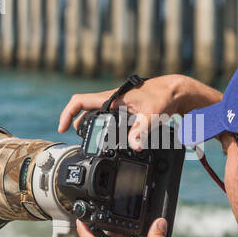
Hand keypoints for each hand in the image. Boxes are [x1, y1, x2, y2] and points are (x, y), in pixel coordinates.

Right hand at [57, 75, 220, 149]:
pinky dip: (104, 127)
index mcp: (111, 98)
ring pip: (96, 115)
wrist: (175, 91)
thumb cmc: (163, 98)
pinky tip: (109, 139)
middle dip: (79, 126)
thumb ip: (141, 130)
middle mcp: (111, 99)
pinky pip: (108, 118)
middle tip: (79, 142)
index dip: (67, 114)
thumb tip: (134, 145)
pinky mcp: (125, 109)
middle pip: (85, 111)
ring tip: (90, 142)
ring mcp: (117, 104)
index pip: (80, 101)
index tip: (62, 128)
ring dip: (91, 127)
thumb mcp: (152, 115)